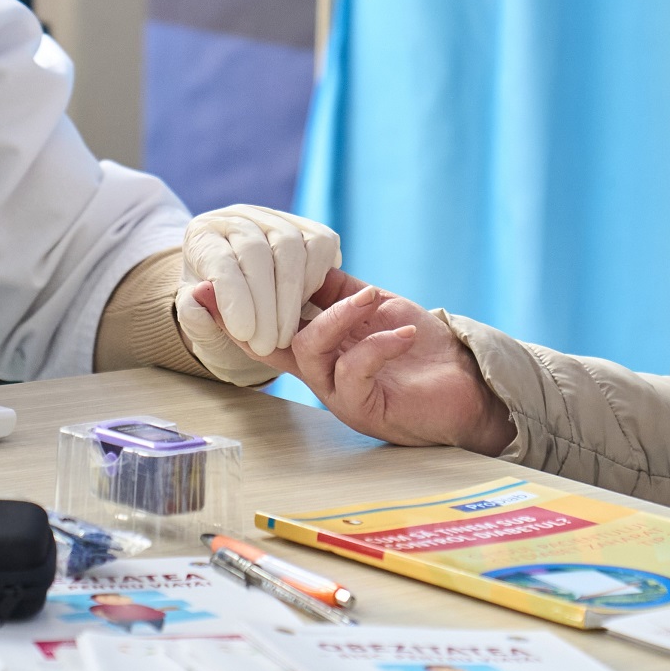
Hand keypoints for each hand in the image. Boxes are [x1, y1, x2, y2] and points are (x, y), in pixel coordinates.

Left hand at [176, 205, 340, 384]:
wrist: (245, 306)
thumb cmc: (218, 312)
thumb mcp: (196, 319)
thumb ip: (192, 313)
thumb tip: (200, 295)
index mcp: (203, 235)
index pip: (219, 259)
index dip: (233, 297)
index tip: (243, 333)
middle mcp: (239, 218)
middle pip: (256, 252)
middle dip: (264, 305)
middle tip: (266, 346)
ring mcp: (276, 219)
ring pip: (291, 247)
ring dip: (290, 299)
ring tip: (284, 338)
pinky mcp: (310, 228)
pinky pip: (320, 245)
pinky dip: (314, 279)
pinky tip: (302, 309)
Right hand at [193, 268, 514, 454]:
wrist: (470, 384)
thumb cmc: (423, 349)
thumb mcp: (375, 309)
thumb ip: (338, 291)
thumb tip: (303, 261)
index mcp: (317, 353)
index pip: (264, 332)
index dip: (231, 312)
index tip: (199, 288)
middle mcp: (319, 376)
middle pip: (271, 341)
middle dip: (262, 306)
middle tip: (270, 265)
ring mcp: (340, 395)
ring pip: (310, 351)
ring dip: (341, 316)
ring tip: (374, 297)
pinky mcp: (367, 409)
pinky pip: (354, 370)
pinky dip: (375, 343)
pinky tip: (400, 330)